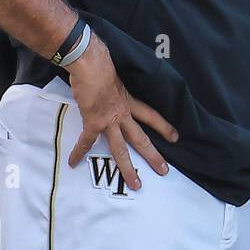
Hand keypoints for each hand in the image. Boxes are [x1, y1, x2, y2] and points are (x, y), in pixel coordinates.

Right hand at [64, 39, 177, 188]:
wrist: (90, 65)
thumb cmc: (101, 66)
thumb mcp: (115, 78)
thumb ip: (115, 88)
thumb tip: (110, 88)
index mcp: (128, 102)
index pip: (151, 116)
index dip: (163, 127)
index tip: (175, 137)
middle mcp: (123, 114)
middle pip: (141, 138)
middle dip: (153, 155)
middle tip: (164, 171)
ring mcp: (109, 120)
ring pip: (121, 149)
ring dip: (128, 168)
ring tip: (136, 184)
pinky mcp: (93, 122)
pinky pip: (86, 142)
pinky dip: (79, 152)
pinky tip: (73, 163)